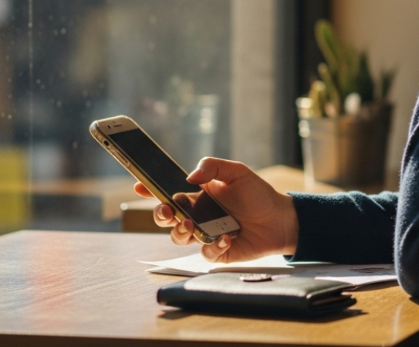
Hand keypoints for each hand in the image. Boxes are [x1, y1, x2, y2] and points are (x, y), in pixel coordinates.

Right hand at [133, 158, 298, 263]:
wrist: (279, 219)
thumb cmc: (257, 194)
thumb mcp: (237, 172)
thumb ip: (213, 167)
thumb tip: (189, 176)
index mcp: (199, 194)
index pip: (169, 190)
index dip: (151, 189)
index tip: (139, 185)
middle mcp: (198, 214)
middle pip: (167, 217)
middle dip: (160, 215)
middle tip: (167, 211)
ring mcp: (205, 234)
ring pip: (179, 237)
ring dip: (180, 232)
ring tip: (192, 226)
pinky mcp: (217, 251)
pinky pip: (204, 253)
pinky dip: (212, 247)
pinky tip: (226, 238)